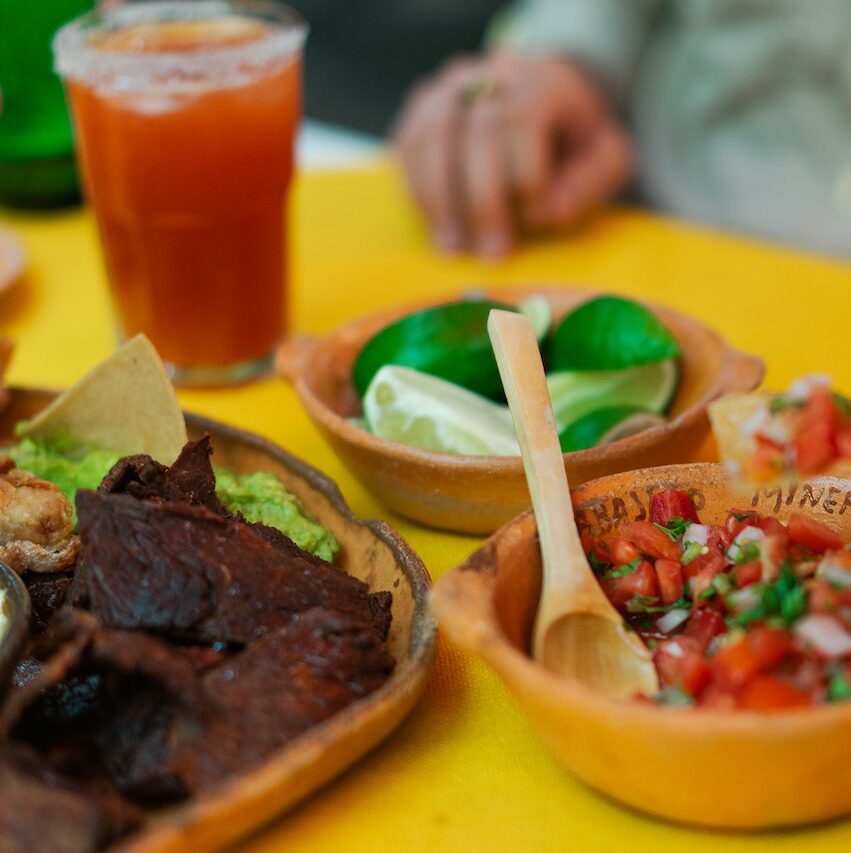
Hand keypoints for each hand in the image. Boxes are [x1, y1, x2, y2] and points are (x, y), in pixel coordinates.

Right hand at [393, 52, 633, 257]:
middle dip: (482, 202)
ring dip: (440, 201)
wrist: (542, 104)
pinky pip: (409, 149)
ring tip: (454, 247)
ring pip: (431, 139)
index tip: (537, 220)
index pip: (521, 122)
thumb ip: (592, 181)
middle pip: (473, 134)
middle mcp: (488, 75)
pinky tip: (437, 226)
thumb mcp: (606, 157)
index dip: (527, 178)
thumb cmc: (574, 140)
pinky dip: (418, 191)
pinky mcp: (420, 112)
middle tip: (491, 253)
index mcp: (540, 82)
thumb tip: (553, 212)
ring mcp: (447, 90)